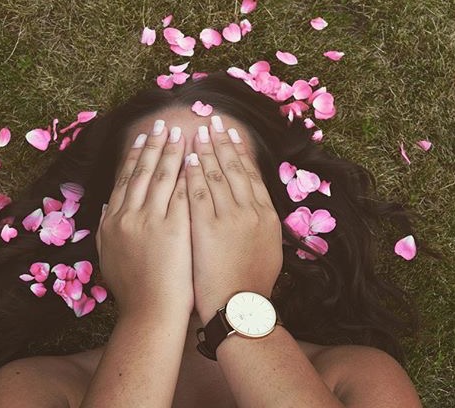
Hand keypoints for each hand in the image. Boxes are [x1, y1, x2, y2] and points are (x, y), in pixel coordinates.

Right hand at [96, 120, 193, 317]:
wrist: (149, 313)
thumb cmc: (132, 290)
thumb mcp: (108, 257)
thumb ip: (106, 229)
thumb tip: (106, 207)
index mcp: (113, 221)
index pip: (125, 179)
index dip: (135, 155)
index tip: (143, 137)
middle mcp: (129, 215)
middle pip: (143, 172)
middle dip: (153, 145)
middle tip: (162, 124)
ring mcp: (152, 221)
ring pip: (162, 177)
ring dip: (172, 152)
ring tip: (181, 133)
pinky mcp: (175, 229)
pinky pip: (182, 194)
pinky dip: (188, 175)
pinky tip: (196, 160)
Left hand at [184, 116, 282, 324]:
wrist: (242, 308)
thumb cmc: (252, 284)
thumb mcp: (268, 250)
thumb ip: (260, 224)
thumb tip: (254, 207)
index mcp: (267, 214)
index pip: (250, 174)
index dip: (239, 151)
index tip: (231, 133)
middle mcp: (251, 210)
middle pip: (234, 167)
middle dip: (222, 141)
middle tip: (213, 120)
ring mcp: (230, 217)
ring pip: (216, 174)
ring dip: (206, 150)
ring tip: (197, 131)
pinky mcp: (208, 227)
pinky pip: (198, 193)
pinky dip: (192, 173)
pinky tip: (187, 158)